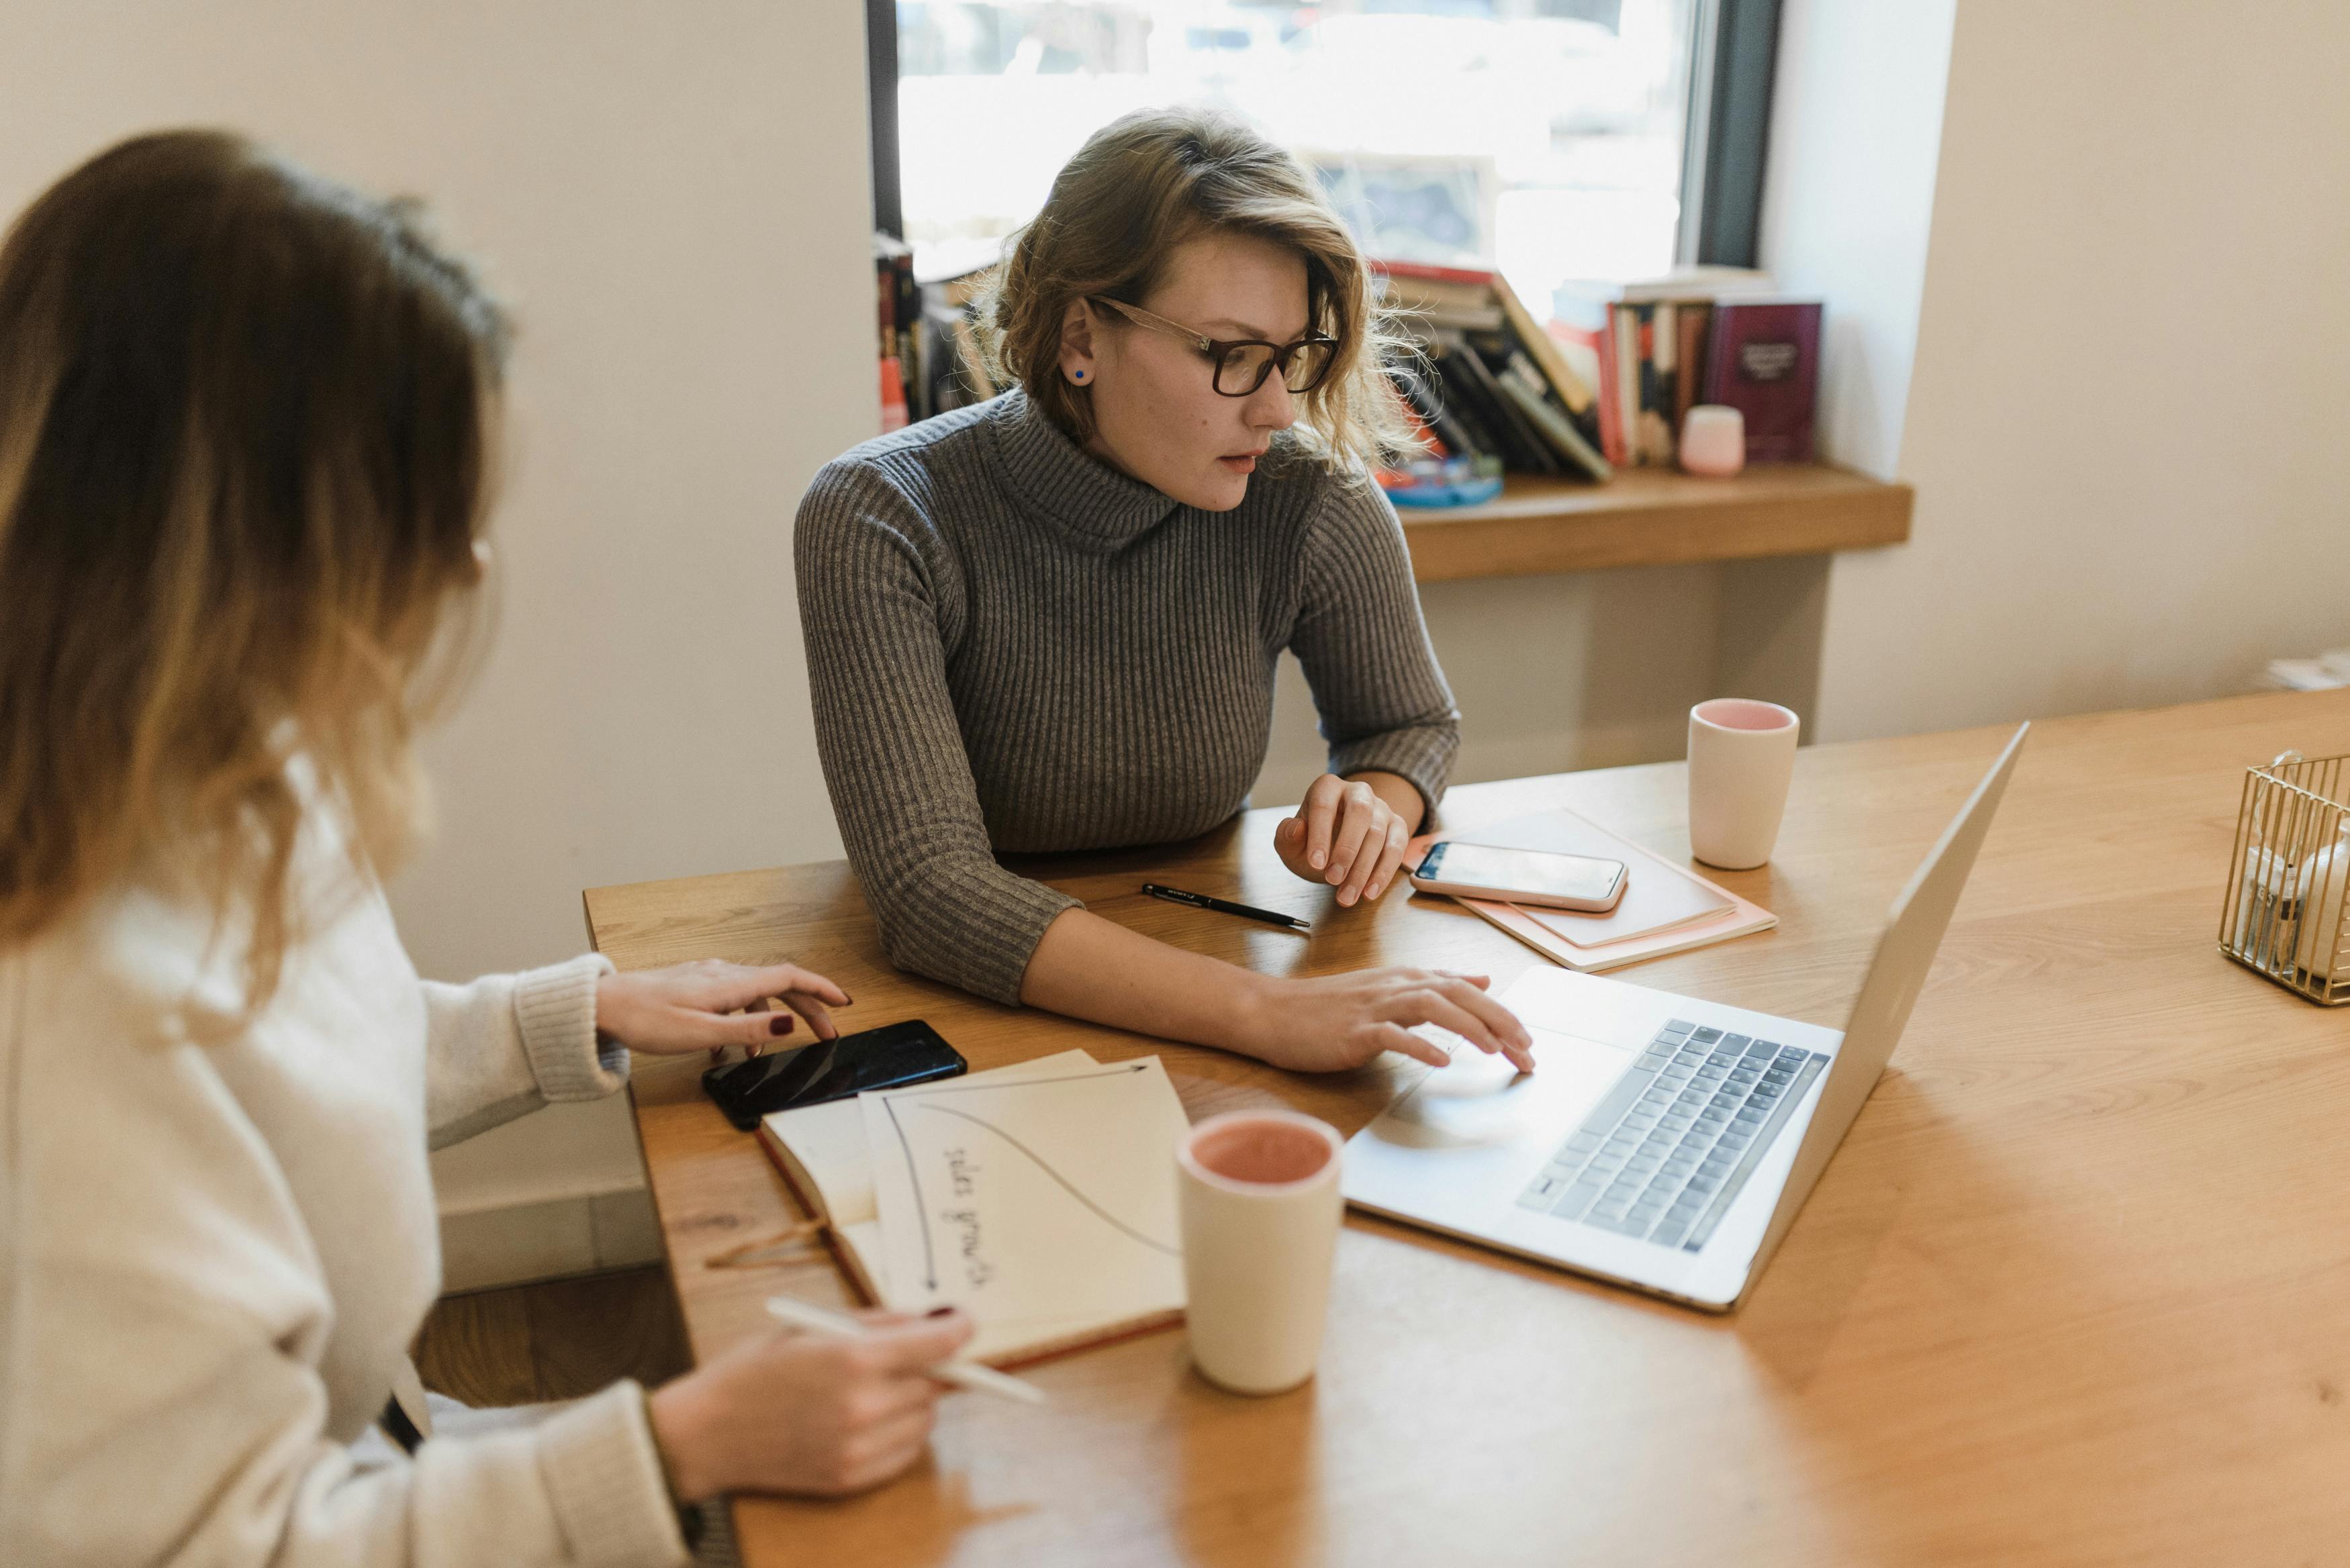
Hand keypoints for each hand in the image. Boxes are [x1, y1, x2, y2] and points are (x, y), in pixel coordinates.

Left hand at [594, 958, 849, 1057]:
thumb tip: (789, 1022)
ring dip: (768, 1020)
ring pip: (754, 994)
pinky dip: (740, 1020)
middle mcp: (724, 973)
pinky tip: (725, 1045)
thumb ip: (748, 1027)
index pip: (790, 978)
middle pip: (779, 985)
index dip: (821, 989)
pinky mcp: (694, 986)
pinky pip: (731, 999)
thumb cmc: (646, 1019)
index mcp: (731, 982)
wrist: (602, 1006)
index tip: (844, 1002)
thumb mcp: (701, 1032)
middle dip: (806, 1008)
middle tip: (826, 1032)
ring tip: (762, 1052)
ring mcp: (708, 978)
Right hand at [647, 1309, 973, 1499]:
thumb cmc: (754, 1370)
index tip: (965, 1321)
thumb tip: (928, 1320)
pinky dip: (901, 1432)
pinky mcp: (851, 1478)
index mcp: (853, 1358)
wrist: (708, 1433)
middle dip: (928, 1363)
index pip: (938, 1344)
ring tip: (877, 1387)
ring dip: (916, 1399)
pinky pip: (906, 1452)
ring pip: (925, 1418)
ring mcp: (858, 1447)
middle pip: (936, 1382)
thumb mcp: (812, 1326)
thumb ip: (877, 1323)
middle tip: (905, 1354)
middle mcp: (863, 1406)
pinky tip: (869, 1417)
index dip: (959, 1328)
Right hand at [1236, 967, 1535, 1074]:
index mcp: (1407, 979)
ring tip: (1497, 1051)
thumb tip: (1481, 981)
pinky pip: (1392, 1035)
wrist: (1272, 1012)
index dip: (1502, 1015)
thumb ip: (1434, 986)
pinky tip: (1442, 1061)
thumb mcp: (1388, 991)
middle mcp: (1395, 987)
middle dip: (1499, 1021)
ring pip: (1431, 1006)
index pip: (1465, 990)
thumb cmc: (1327, 1008)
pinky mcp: (1353, 1031)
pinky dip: (1419, 1046)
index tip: (1528, 1042)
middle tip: (1528, 1051)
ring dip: (1469, 1027)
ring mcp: (1374, 1007)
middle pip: (1458, 995)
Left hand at [1273, 774, 1413, 907]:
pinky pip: (1396, 847)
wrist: (1337, 850)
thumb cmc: (1312, 843)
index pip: (1323, 805)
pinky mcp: (1398, 826)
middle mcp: (1357, 792)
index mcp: (1327, 788)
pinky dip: (1384, 872)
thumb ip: (1287, 837)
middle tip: (1333, 879)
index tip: (1315, 863)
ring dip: (1363, 869)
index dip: (1320, 834)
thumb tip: (1296, 828)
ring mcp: (1381, 808)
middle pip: (1360, 812)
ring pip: (1378, 833)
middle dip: (1347, 849)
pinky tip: (1369, 892)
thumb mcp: (1291, 844)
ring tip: (1347, 896)